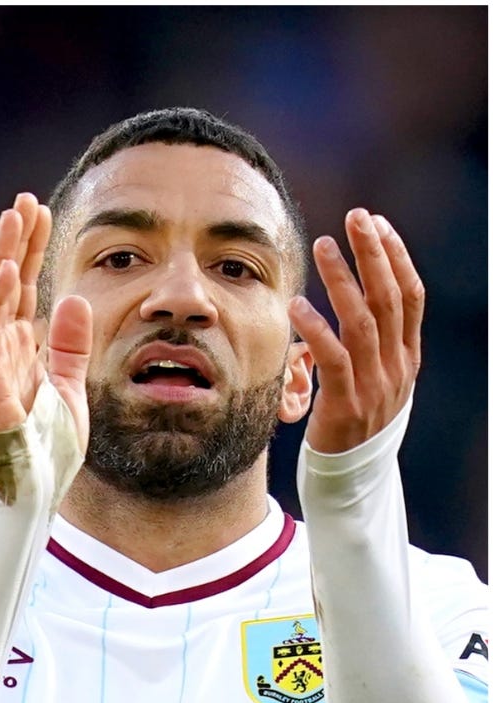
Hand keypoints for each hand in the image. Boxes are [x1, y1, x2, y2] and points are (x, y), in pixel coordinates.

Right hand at [0, 192, 91, 439]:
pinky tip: (7, 271)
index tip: (41, 212)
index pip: (22, 288)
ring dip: (2, 257)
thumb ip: (69, 344)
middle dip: (13, 242)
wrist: (35, 490)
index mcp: (18, 348)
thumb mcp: (69, 384)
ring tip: (12, 219)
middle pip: (4, 284)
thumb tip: (72, 299)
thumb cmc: (47, 447)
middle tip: (24, 200)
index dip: (30, 249)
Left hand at [291, 208, 423, 454]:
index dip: (397, 258)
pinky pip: (333, 359)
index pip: (411, 296)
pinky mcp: (347, 404)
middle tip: (356, 218)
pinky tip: (297, 305)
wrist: (353, 477)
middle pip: (391, 298)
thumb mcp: (372, 379)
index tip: (378, 225)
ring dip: (343, 280)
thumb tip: (344, 305)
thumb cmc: (353, 422)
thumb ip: (365, 345)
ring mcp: (375, 385)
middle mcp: (397, 366)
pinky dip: (315, 329)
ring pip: (364, 321)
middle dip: (374, 254)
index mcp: (407, 356)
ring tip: (323, 247)